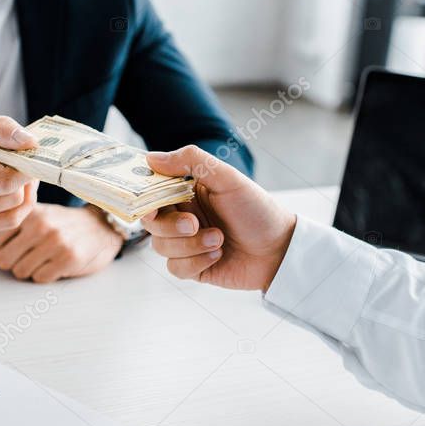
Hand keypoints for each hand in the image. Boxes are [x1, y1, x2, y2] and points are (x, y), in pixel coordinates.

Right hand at [0, 112, 37, 233]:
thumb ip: (1, 128)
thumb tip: (31, 143)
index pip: (3, 181)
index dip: (26, 169)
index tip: (31, 155)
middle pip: (12, 196)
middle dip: (25, 178)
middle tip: (22, 161)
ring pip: (14, 211)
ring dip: (23, 192)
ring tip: (13, 172)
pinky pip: (8, 222)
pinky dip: (17, 206)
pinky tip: (10, 189)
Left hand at [0, 204, 123, 282]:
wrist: (101, 227)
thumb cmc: (62, 224)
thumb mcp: (32, 220)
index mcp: (28, 212)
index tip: (13, 245)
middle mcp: (40, 225)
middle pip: (3, 260)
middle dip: (12, 262)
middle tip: (29, 254)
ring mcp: (55, 242)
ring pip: (20, 272)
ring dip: (29, 270)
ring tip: (43, 258)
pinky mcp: (69, 258)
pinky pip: (40, 279)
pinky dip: (45, 275)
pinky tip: (55, 264)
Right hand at [141, 145, 295, 291]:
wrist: (280, 250)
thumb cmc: (257, 210)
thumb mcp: (228, 178)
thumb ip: (192, 161)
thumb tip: (152, 158)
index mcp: (187, 190)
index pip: (151, 191)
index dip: (144, 198)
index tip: (151, 205)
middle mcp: (183, 215)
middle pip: (151, 222)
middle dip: (171, 226)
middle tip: (194, 224)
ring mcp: (186, 242)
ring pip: (161, 247)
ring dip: (190, 245)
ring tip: (219, 240)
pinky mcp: (193, 266)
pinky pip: (175, 268)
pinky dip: (196, 262)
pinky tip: (218, 255)